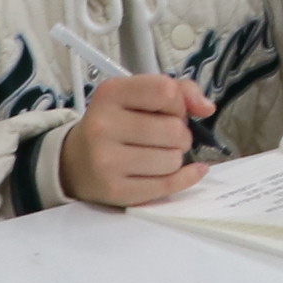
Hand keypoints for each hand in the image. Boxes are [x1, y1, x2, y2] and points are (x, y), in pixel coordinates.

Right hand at [57, 72, 210, 206]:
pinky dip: (184, 178)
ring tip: (158, 153)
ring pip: (173, 160)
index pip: (165, 91)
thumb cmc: (116, 123)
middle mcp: (103, 126)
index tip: (171, 110)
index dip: (179, 102)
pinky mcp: (115, 191)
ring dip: (175, 157)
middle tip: (166, 137)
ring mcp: (106, 161)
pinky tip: (188, 171)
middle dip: (180, 134)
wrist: (75, 160)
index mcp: (111, 94)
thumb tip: (207, 108)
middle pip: (174, 130)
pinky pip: (167, 186)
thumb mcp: (138, 96)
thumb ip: (179, 91)